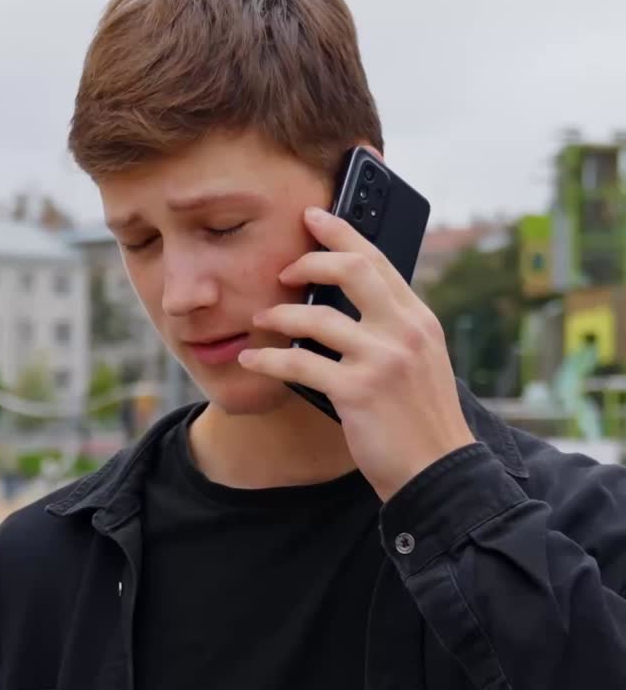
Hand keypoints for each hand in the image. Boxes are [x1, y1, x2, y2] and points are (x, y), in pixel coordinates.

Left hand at [238, 205, 475, 501]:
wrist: (438, 473)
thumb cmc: (422, 425)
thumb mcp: (419, 367)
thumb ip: (393, 333)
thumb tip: (347, 310)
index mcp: (419, 321)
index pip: (379, 261)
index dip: (343, 233)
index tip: (314, 216)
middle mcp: (405, 331)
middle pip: (352, 269)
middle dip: (310, 259)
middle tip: (282, 270)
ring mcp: (382, 359)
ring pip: (317, 317)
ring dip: (280, 315)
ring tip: (261, 320)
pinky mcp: (357, 390)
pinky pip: (299, 362)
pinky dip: (268, 359)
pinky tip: (251, 359)